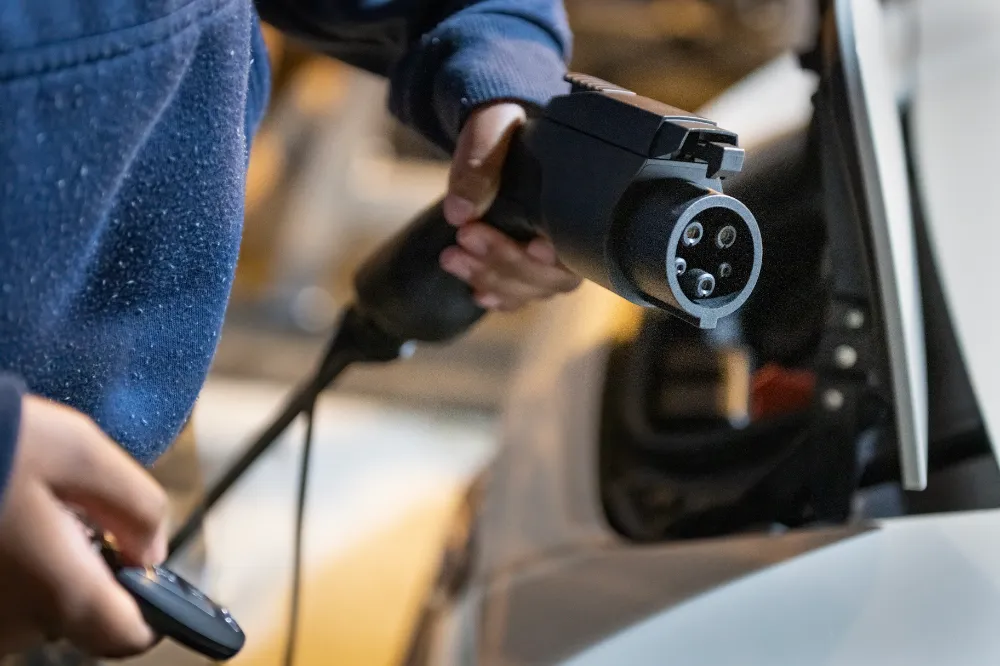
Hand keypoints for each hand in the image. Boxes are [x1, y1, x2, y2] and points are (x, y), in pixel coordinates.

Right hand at [0, 395, 167, 658]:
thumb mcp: (85, 454)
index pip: (129, 637)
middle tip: (68, 512)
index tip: (145, 572)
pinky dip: (6, 567)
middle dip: (85, 569)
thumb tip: (153, 551)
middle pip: (78, 615)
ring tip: (21, 508)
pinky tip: (1, 522)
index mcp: (59, 593)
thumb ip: (137, 507)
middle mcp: (12, 626)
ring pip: (31, 606)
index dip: (152, 609)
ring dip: (40, 567)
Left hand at [440, 102, 580, 311]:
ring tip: (451, 257)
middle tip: (465, 236)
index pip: (580, 245)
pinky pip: (521, 294)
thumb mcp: (492, 127)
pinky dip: (499, 296)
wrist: (500, 130)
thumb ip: (480, 161)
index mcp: (579, 200)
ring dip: (492, 279)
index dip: (559, 254)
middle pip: (553, 276)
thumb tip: (459, 212)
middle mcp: (574, 235)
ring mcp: (552, 255)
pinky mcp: (528, 263)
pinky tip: (477, 293)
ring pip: (533, 288)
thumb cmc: (504, 123)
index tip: (534, 245)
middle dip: (507, 263)